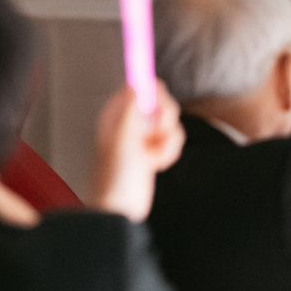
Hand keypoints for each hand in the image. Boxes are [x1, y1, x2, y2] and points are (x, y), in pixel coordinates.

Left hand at [90, 82, 184, 221]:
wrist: (122, 207)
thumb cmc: (116, 175)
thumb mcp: (123, 139)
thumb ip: (131, 109)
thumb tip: (136, 83)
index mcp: (118, 114)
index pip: (139, 87)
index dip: (152, 92)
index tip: (158, 105)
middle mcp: (132, 121)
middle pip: (160, 102)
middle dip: (164, 121)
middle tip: (155, 136)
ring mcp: (145, 135)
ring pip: (170, 121)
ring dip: (167, 141)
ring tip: (152, 156)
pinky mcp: (156, 149)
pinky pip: (173, 139)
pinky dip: (169, 151)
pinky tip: (157, 164)